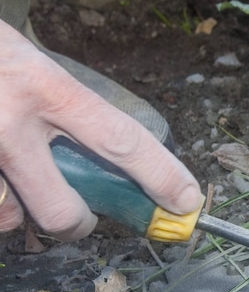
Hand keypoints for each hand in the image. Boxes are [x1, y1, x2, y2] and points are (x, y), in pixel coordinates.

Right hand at [0, 20, 202, 240]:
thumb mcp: (35, 65)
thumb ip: (68, 112)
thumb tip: (114, 168)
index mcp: (48, 88)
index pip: (121, 140)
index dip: (160, 176)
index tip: (187, 201)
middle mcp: (11, 121)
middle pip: (62, 210)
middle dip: (77, 225)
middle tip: (79, 218)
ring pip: (9, 219)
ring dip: (17, 212)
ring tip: (11, 178)